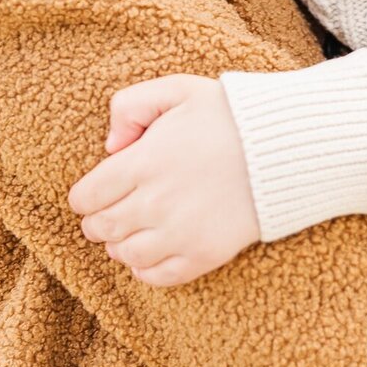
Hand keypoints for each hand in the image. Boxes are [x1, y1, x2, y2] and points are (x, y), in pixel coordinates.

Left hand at [69, 75, 259, 285]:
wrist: (282, 146)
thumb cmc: (228, 114)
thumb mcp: (176, 89)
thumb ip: (130, 105)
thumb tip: (109, 146)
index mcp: (144, 161)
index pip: (88, 196)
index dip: (84, 197)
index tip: (91, 194)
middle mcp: (155, 202)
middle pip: (102, 228)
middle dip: (96, 222)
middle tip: (104, 213)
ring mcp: (180, 233)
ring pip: (125, 255)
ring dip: (118, 245)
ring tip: (127, 232)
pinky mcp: (204, 255)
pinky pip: (158, 277)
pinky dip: (144, 270)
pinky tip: (149, 253)